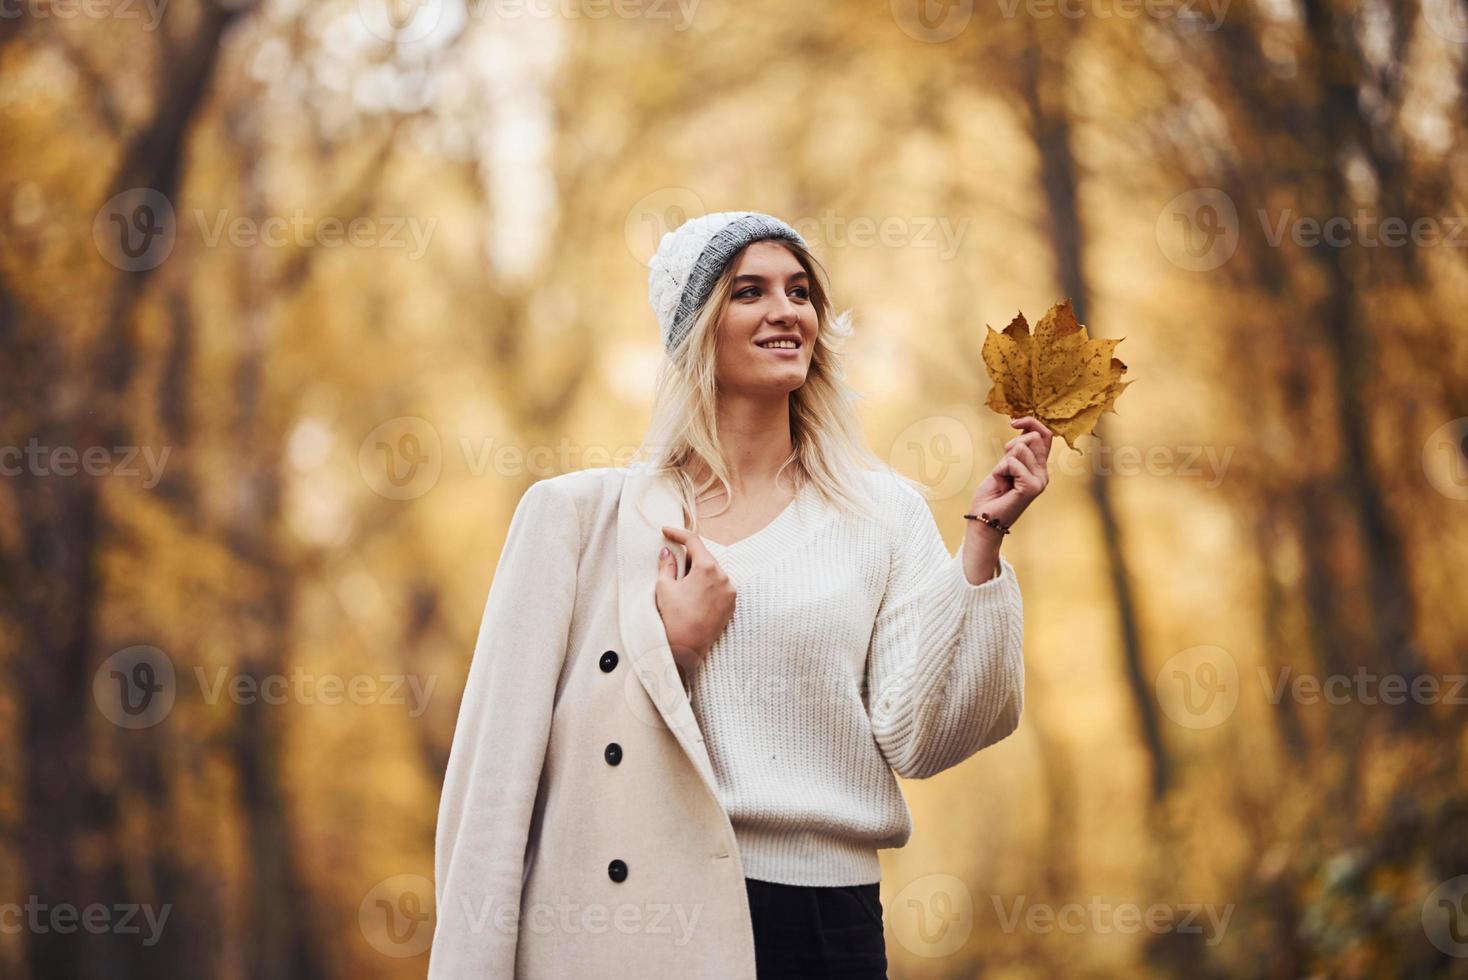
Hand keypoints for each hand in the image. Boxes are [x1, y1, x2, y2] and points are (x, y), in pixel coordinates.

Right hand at [655, 526, 736, 676]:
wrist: (686, 649)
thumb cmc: (673, 617)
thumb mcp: (664, 587)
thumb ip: (666, 564)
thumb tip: (668, 551)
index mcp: (707, 568)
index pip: (693, 541)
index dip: (678, 533)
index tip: (665, 531)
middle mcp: (724, 576)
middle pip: (705, 557)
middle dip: (689, 556)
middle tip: (672, 560)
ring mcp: (730, 591)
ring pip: (713, 572)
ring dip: (699, 571)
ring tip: (683, 583)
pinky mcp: (731, 604)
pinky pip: (720, 586)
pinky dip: (708, 585)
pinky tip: (694, 595)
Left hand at [969, 416, 1051, 530]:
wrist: (984, 520)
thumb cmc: (991, 495)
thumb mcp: (1004, 465)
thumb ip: (1017, 450)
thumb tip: (1023, 426)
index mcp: (1039, 468)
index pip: (1045, 435)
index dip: (1031, 422)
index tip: (1013, 421)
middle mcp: (1043, 474)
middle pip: (1034, 437)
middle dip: (1012, 444)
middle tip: (1003, 466)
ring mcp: (1039, 481)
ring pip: (1021, 448)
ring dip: (1003, 460)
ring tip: (1003, 478)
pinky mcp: (1032, 487)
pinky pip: (1012, 462)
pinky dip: (999, 470)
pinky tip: (1001, 484)